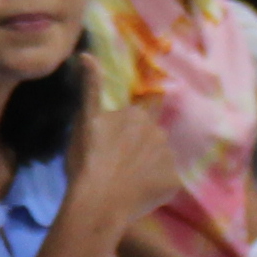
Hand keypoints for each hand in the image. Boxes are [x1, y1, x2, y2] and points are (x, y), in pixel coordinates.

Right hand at [64, 99, 185, 235]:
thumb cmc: (87, 160)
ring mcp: (168, 157)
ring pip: (157, 159)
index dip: (120, 134)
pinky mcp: (173, 181)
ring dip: (146, 167)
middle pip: (148, 139)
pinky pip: (164, 181)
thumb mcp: (83, 120)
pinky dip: (153, 186)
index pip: (134, 120)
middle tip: (114, 166)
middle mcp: (157, 131)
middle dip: (136, 149)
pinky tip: (136, 194)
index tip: (107, 148)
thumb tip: (87, 54)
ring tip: (124, 183)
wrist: (98, 202)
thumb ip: (90, 87)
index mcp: (136, 115)